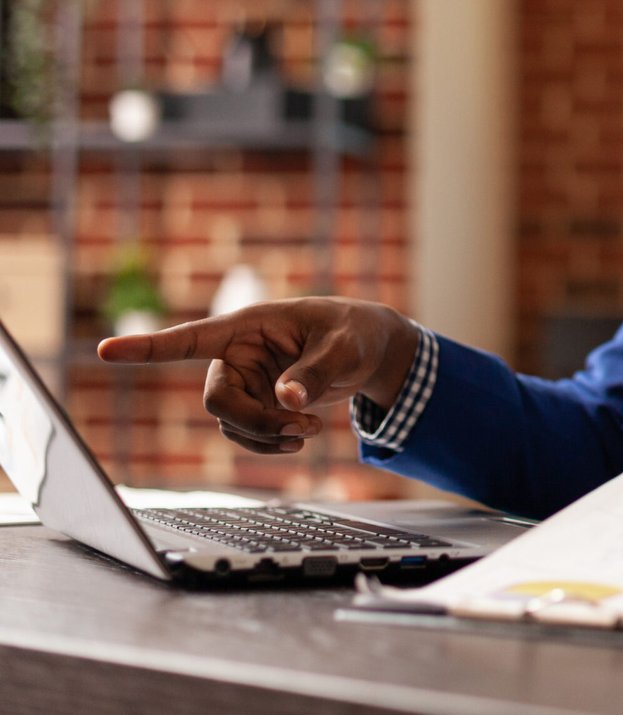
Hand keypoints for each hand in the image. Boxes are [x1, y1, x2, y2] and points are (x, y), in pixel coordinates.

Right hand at [97, 298, 418, 454]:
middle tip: (300, 427)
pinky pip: (246, 434)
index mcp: (249, 326)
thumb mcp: (344, 347)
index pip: (191, 338)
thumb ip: (316, 371)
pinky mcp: (254, 404)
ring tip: (310, 430)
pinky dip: (271, 442)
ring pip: (230, 424)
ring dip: (267, 436)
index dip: (148, 347)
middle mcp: (237, 354)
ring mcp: (244, 382)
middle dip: (255, 421)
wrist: (369, 350)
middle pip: (218, 400)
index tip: (106, 350)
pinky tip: (300, 437)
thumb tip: (287, 400)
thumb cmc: (354, 333)